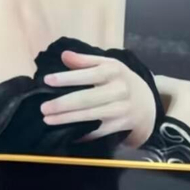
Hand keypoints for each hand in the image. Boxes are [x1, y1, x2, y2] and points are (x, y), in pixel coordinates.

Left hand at [40, 50, 156, 147]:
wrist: (146, 103)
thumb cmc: (120, 80)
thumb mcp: (108, 65)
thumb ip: (85, 60)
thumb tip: (64, 55)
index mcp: (114, 71)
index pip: (88, 74)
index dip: (67, 78)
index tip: (47, 80)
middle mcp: (119, 90)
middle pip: (87, 99)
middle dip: (63, 104)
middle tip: (43, 108)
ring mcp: (120, 110)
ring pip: (90, 116)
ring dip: (67, 119)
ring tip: (48, 119)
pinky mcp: (119, 125)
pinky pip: (97, 131)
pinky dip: (81, 133)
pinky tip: (65, 133)